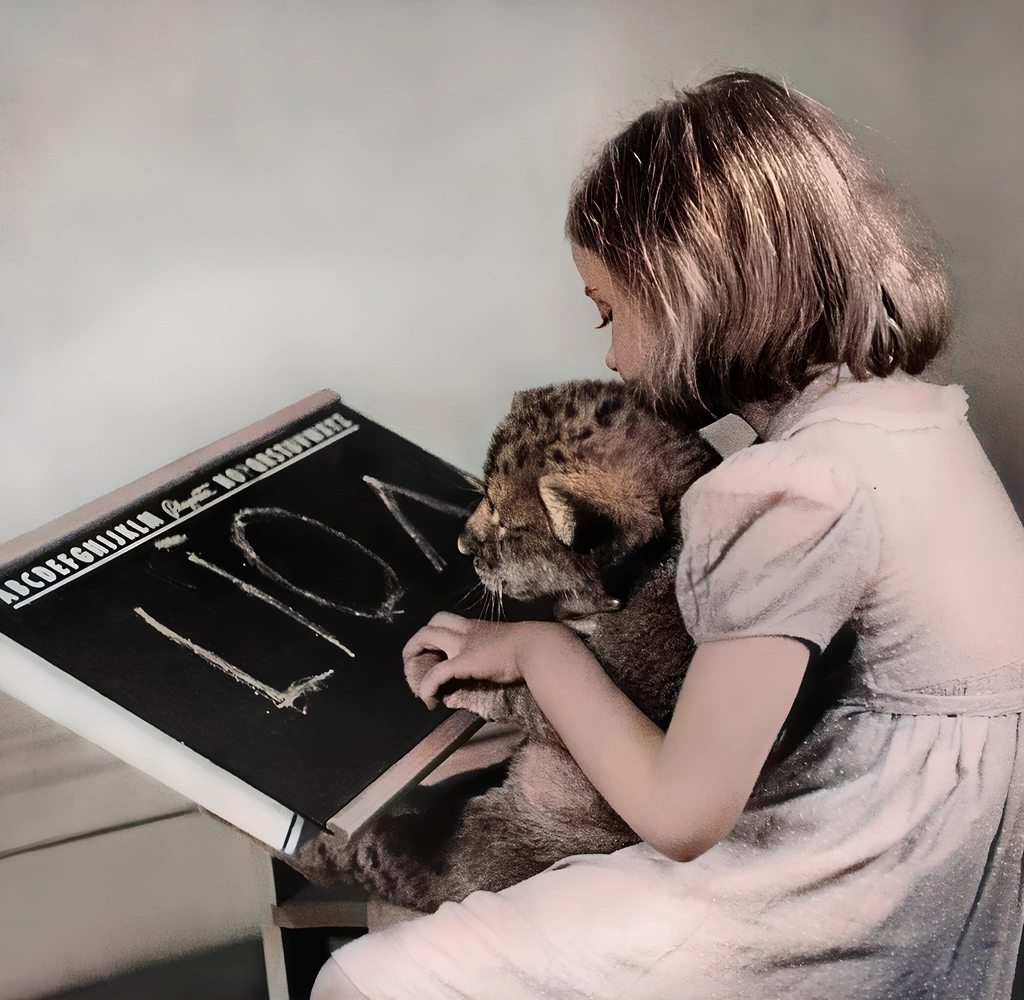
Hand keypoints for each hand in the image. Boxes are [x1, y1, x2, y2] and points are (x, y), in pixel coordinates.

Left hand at [402, 612, 561, 708]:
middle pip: (431, 624)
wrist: (539, 648)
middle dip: (417, 642)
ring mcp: (463, 644)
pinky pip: (436, 673)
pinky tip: (428, 701)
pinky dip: (427, 687)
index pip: (447, 620)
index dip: (436, 632)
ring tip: (415, 681)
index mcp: (478, 627)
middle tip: (415, 664)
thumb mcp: (508, 650)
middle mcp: (466, 631)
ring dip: (413, 656)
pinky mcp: (463, 661)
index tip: (435, 653)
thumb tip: (485, 674)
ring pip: (425, 637)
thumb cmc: (532, 649)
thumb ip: (492, 661)